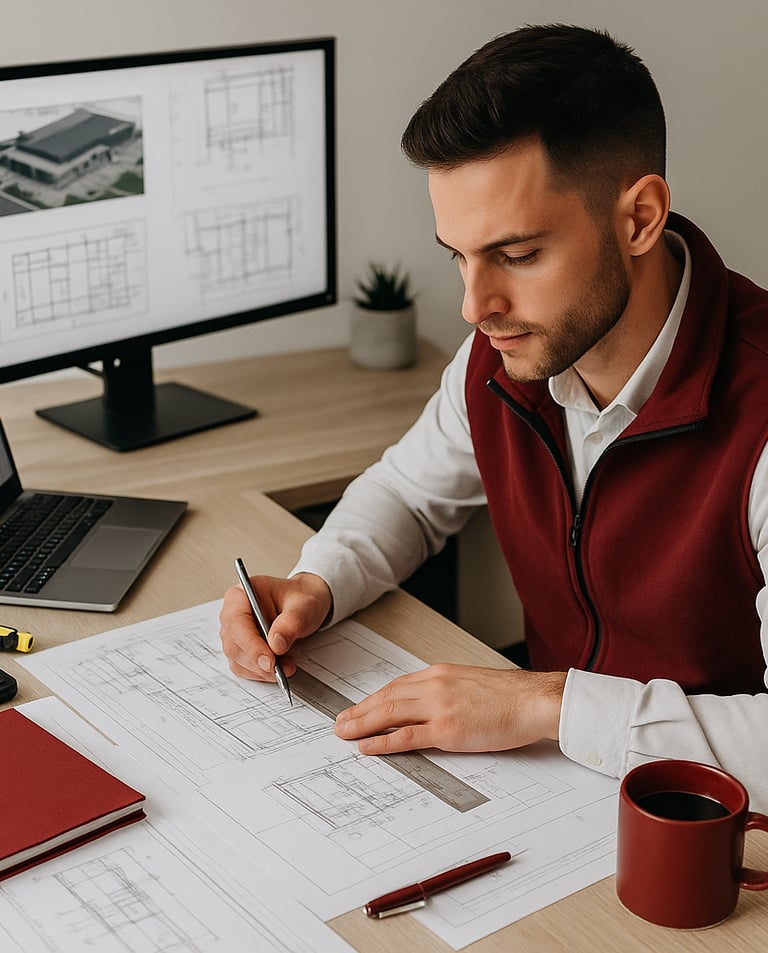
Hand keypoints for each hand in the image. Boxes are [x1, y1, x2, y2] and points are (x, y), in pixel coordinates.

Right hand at [219, 572, 331, 681]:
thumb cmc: (299, 599)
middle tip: (281, 669)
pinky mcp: (240, 650)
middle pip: (234, 645)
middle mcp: (232, 615)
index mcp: (240, 596)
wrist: (304, 606)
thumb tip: (276, 644)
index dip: (251, 644)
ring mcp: (234, 635)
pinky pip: (244, 668)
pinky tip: (278, 668)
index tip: (269, 660)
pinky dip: (261, 673)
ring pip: (238, 660)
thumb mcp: (302, 606)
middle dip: (258, 661)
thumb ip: (290, 623)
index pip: (237, 623)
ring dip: (261, 670)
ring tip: (286, 666)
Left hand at [334, 664, 565, 753]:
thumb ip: (448, 691)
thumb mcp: (472, 684)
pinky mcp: (448, 729)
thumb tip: (432, 706)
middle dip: (359, 711)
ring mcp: (439, 706)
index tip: (359, 707)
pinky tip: (367, 747)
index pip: (397, 685)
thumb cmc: (511, 696)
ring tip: (344, 734)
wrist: (534, 700)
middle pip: (387, 697)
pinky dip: (383, 742)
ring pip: (390, 713)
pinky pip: (406, 736)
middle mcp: (435, 685)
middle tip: (340, 722)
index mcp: (441, 673)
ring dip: (362, 724)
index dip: (374, 698)